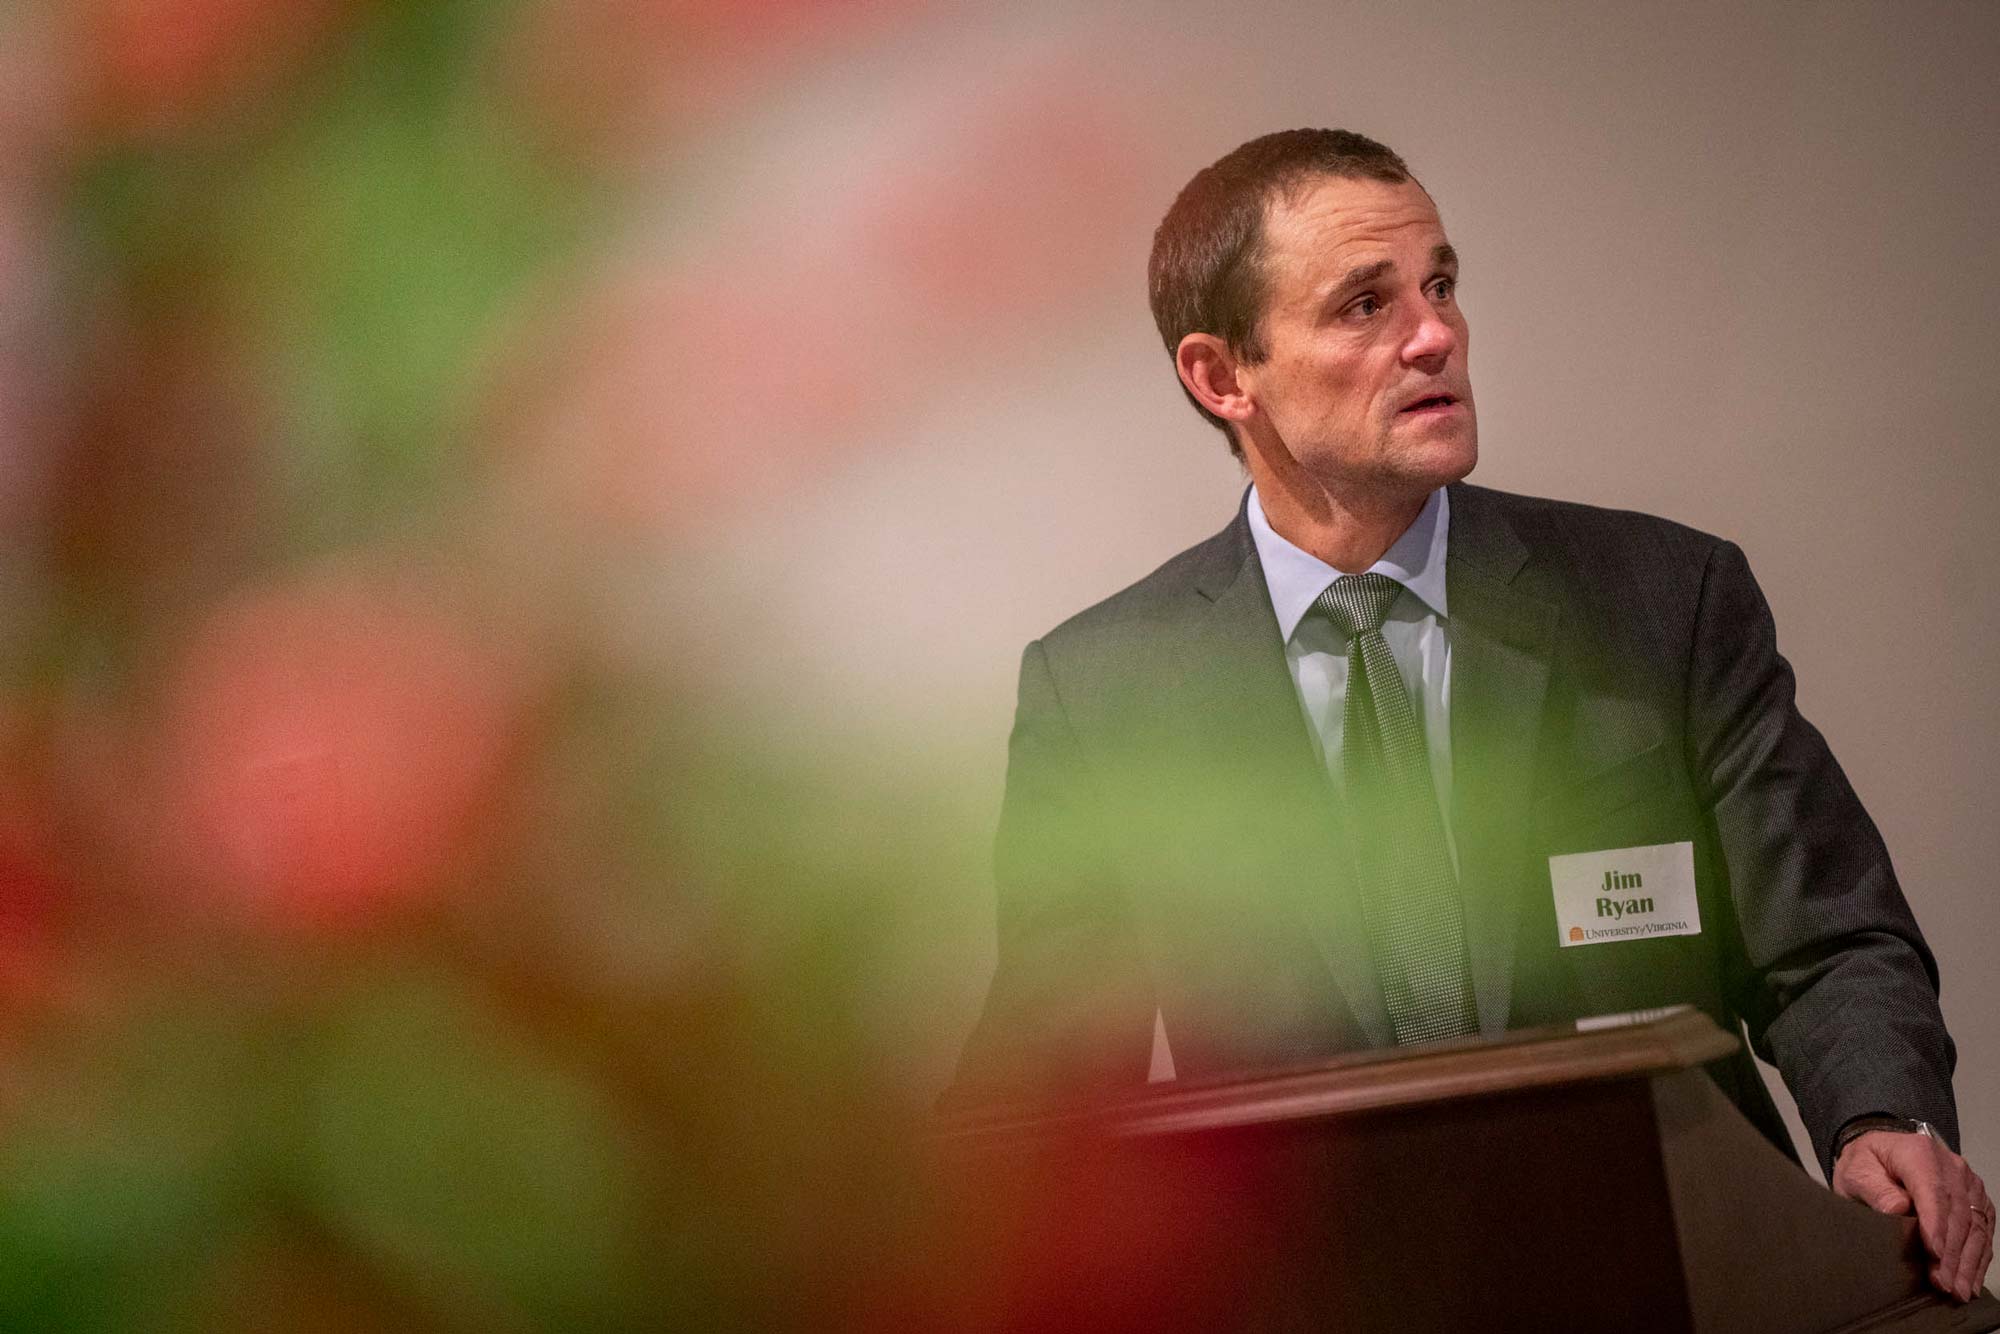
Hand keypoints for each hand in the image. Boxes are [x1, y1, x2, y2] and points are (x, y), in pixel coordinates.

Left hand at [1833, 1129, 1993, 1301]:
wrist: (1882, 1153)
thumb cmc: (1867, 1164)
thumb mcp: (1857, 1172)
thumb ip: (1875, 1189)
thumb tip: (1896, 1209)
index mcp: (1920, 1153)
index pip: (1932, 1192)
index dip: (1936, 1225)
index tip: (1933, 1254)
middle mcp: (1951, 1166)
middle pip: (1957, 1214)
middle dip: (1951, 1253)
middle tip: (1943, 1284)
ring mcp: (1967, 1183)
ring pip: (1975, 1226)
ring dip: (1967, 1262)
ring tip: (1958, 1290)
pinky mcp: (1976, 1199)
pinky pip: (1984, 1230)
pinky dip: (1978, 1258)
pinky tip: (1971, 1281)